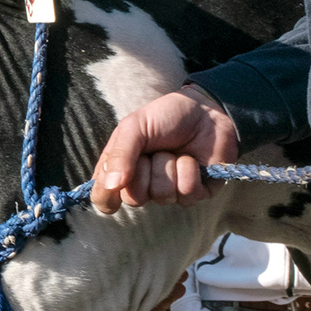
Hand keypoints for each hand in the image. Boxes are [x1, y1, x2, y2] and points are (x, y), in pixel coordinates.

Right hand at [90, 86, 238, 214]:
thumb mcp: (135, 126)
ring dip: (168, 166)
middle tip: (150, 151)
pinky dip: (189, 170)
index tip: (114, 183)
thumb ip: (120, 154)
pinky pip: (187, 192)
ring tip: (173, 151)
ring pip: (162, 195)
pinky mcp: (196, 193)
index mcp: (121, 169)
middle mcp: (143, 185)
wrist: (205, 111)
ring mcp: (170, 191)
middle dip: (142, 171)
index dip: (105, 196)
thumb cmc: (165, 116)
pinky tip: (190, 158)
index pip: (104, 198)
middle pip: (133, 199)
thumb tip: (112, 185)